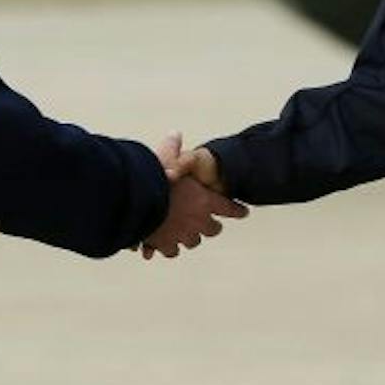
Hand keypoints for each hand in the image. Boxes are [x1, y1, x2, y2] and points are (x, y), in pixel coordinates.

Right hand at [142, 134, 246, 258]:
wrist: (141, 204)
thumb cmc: (155, 181)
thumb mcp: (166, 157)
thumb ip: (172, 148)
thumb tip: (174, 134)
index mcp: (205, 200)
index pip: (230, 208)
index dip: (237, 210)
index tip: (244, 212)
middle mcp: (198, 220)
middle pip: (213, 229)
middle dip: (211, 227)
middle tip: (210, 225)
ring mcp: (183, 235)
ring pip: (193, 241)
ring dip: (190, 237)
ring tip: (185, 234)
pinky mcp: (167, 245)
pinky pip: (172, 250)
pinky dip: (168, 247)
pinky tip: (162, 245)